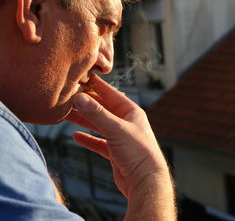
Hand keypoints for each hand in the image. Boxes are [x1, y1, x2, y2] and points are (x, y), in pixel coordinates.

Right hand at [66, 74, 170, 198]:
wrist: (146, 181)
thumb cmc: (137, 152)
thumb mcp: (116, 129)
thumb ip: (97, 114)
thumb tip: (79, 97)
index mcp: (131, 112)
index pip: (110, 93)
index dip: (96, 85)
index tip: (81, 76)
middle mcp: (126, 122)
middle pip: (102, 109)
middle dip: (85, 103)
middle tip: (66, 96)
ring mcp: (120, 137)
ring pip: (98, 125)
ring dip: (83, 120)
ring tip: (65, 114)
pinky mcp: (115, 152)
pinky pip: (98, 142)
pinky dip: (88, 139)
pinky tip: (75, 136)